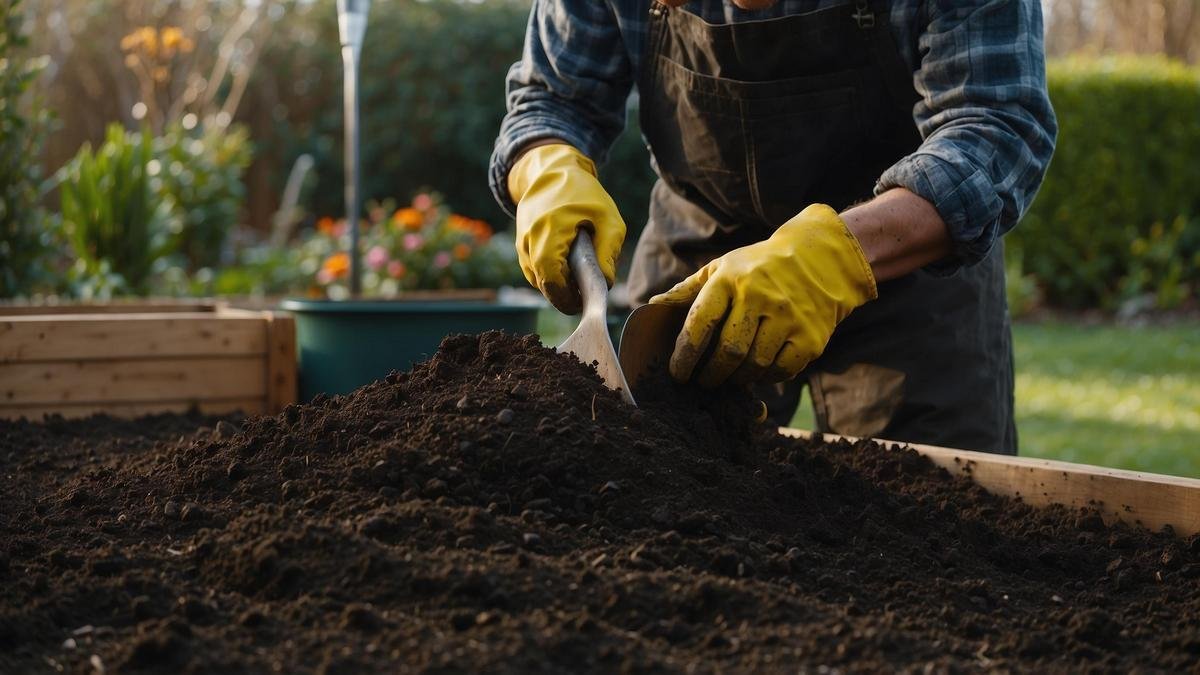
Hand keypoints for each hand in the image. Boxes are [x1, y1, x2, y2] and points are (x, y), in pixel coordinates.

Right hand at [507, 143, 625, 313]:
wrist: (551, 170)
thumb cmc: (584, 193)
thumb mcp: (608, 218)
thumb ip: (608, 251)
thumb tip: (605, 283)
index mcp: (550, 228)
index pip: (550, 274)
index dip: (564, 294)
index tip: (581, 302)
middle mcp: (529, 236)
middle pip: (541, 281)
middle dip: (562, 295)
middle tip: (582, 298)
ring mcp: (521, 241)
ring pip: (536, 277)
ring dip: (555, 285)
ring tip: (577, 280)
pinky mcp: (520, 243)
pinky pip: (533, 269)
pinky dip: (548, 275)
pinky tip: (566, 270)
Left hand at [650, 204, 876, 387]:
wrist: (822, 258)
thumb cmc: (760, 266)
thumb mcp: (724, 267)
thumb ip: (689, 289)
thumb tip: (653, 306)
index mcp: (731, 279)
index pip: (700, 323)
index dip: (685, 354)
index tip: (677, 373)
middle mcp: (760, 296)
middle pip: (728, 352)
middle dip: (710, 374)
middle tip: (704, 381)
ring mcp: (788, 317)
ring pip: (754, 365)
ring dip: (738, 378)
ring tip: (730, 376)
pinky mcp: (811, 336)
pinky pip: (782, 370)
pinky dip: (767, 377)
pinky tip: (759, 371)